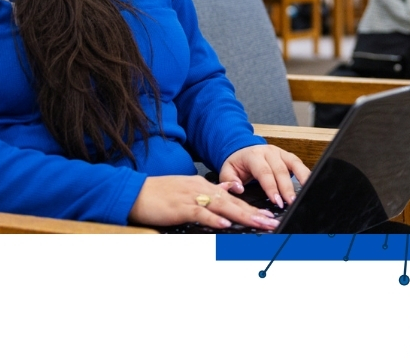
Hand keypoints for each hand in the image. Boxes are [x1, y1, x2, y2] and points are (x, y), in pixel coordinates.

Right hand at [128, 175, 279, 229]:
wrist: (137, 191)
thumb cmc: (161, 192)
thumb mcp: (189, 187)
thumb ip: (211, 189)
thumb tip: (230, 188)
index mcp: (205, 186)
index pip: (233, 198)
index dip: (252, 208)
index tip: (268, 216)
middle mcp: (202, 189)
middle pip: (233, 202)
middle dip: (254, 213)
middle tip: (272, 222)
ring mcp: (192, 196)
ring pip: (223, 206)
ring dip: (242, 216)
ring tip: (259, 223)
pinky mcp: (181, 206)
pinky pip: (201, 213)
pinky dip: (214, 219)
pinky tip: (226, 224)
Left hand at [219, 144, 309, 209]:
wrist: (242, 149)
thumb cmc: (237, 163)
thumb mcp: (227, 170)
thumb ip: (229, 180)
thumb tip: (239, 189)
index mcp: (253, 155)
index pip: (264, 171)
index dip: (271, 187)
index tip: (276, 201)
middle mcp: (269, 151)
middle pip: (280, 170)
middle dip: (286, 188)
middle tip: (291, 203)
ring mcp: (280, 152)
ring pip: (294, 164)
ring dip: (300, 180)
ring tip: (304, 195)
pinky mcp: (288, 156)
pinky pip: (299, 164)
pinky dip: (305, 174)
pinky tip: (309, 184)